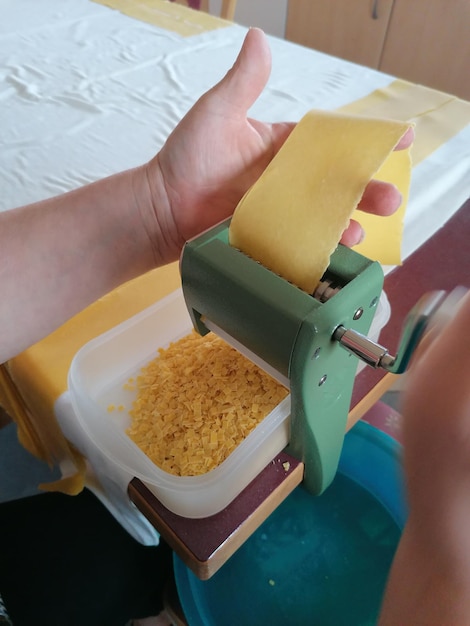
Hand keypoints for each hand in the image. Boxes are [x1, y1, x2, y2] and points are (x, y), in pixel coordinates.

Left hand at [145, 28, 412, 262]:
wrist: (161, 209)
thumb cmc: (187, 159)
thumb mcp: (218, 114)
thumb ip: (243, 82)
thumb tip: (258, 37)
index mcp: (283, 148)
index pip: (331, 142)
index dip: (365, 141)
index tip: (400, 138)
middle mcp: (288, 181)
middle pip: (337, 184)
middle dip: (367, 189)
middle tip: (390, 198)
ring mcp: (281, 212)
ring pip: (325, 216)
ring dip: (350, 223)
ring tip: (362, 231)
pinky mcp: (271, 238)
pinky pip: (303, 242)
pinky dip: (322, 247)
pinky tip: (335, 251)